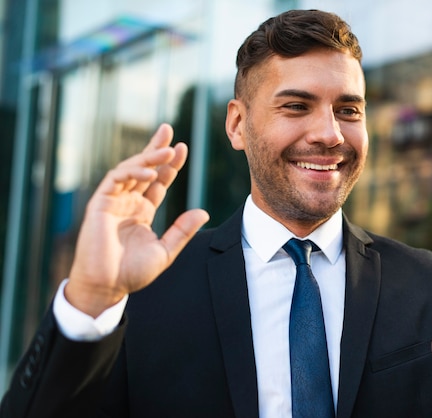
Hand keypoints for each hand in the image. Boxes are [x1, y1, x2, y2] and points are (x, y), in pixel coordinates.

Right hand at [65, 124, 209, 317]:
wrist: (106, 287)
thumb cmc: (132, 273)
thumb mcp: (165, 251)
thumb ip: (182, 231)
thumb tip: (204, 212)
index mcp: (142, 211)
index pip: (158, 182)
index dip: (170, 166)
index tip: (183, 149)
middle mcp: (128, 202)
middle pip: (143, 168)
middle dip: (156, 148)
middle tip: (169, 129)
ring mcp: (113, 201)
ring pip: (130, 170)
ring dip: (147, 157)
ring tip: (167, 150)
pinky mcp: (100, 204)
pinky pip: (116, 180)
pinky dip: (131, 172)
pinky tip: (149, 172)